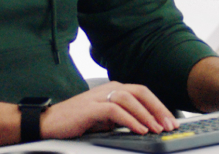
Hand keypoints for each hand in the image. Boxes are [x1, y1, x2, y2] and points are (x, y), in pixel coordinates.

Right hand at [40, 81, 179, 138]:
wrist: (48, 123)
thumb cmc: (75, 122)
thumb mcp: (104, 119)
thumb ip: (121, 118)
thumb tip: (144, 126)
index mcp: (113, 90)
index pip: (142, 93)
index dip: (158, 106)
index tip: (170, 121)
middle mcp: (108, 89)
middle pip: (141, 93)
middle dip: (158, 109)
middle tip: (169, 125)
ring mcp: (99, 96)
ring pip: (130, 100)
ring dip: (146, 115)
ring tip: (157, 129)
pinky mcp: (91, 108)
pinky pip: (116, 111)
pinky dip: (130, 120)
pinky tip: (139, 130)